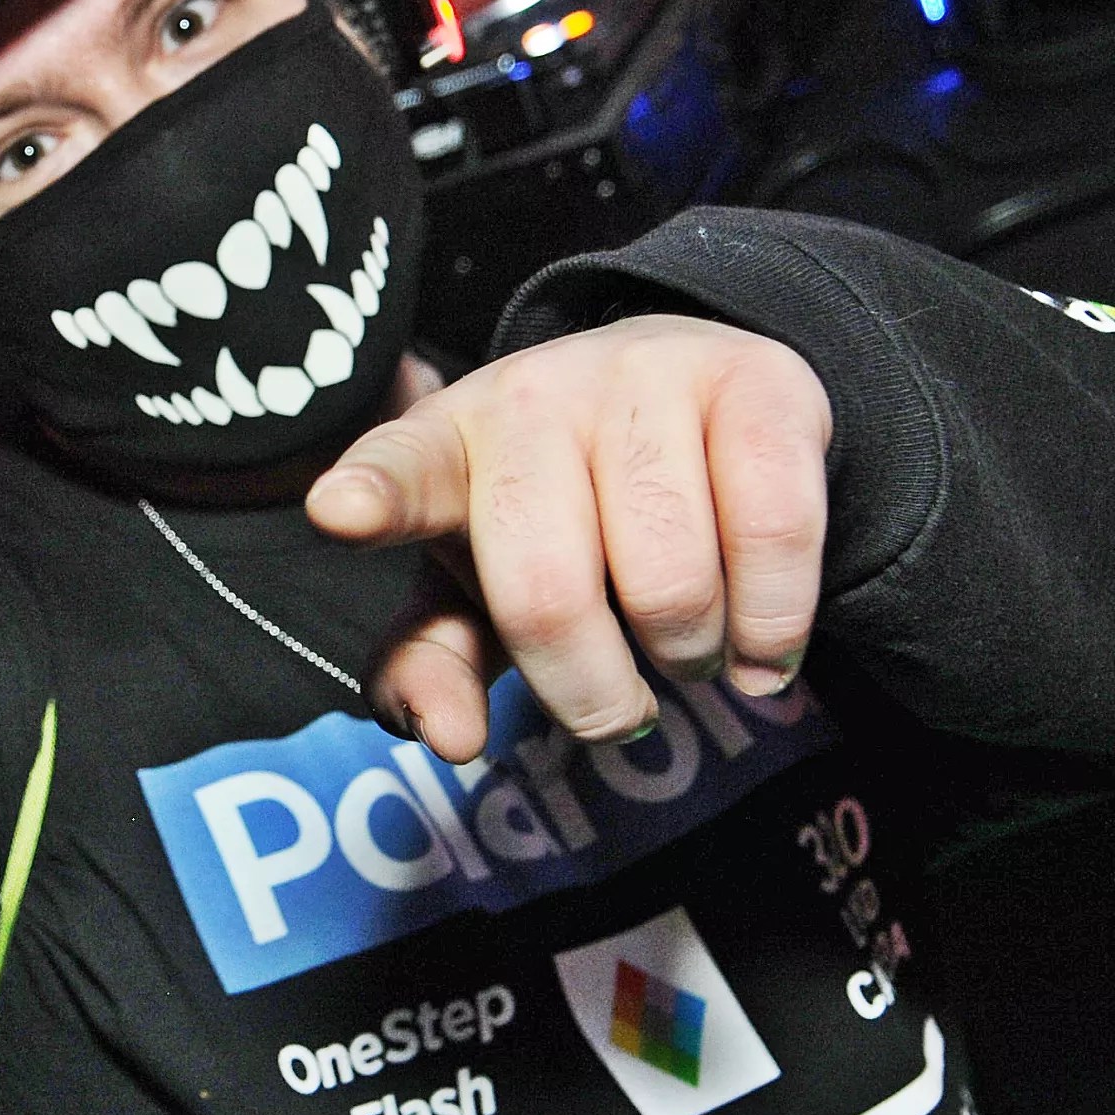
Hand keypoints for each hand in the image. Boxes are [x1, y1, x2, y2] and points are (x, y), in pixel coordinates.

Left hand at [306, 318, 831, 760]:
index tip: (339, 511)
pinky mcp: (758, 379)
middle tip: (619, 704)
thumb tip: (451, 739)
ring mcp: (644, 376)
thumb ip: (435, 665)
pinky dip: (775, 624)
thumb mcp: (478, 592)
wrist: (695, 403)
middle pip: (548, 594)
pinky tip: (762, 637)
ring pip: (670, 582)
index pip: (397, 474)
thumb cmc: (562, 519)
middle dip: (592, 693)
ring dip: (689, 657)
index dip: (372, 495)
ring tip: (686, 643)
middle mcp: (532, 398)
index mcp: (443, 450)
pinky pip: (774, 537)